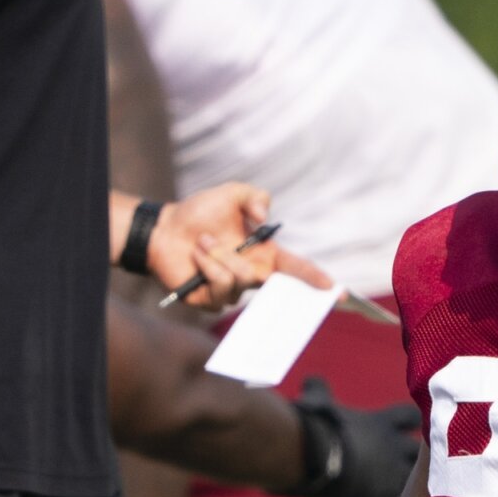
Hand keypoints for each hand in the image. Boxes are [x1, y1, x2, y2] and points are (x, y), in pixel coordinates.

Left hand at [149, 182, 331, 310]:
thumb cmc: (198, 214)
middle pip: (274, 284)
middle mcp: (253, 276)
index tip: (334, 290)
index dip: (315, 279)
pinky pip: (220, 285)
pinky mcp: (213, 302)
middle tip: (243, 249)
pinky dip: (206, 264)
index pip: (296, 270)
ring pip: (241, 278)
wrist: (163, 230)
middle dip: (259, 271)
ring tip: (203, 241)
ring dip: (219, 254)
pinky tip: (195, 254)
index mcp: (264, 255)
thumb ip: (254, 197)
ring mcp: (234, 292)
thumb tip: (265, 220)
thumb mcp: (230, 194)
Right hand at [291, 379, 422, 496]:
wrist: (314, 455)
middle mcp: (394, 446)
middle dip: (423, 457)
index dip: (412, 422)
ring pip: (421, 478)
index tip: (410, 426)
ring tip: (409, 489)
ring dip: (416, 483)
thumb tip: (311, 380)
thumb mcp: (316, 401)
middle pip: (425, 451)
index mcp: (381, 423)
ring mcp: (393, 471)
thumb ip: (318, 391)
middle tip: (412, 463)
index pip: (411, 417)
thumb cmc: (314, 424)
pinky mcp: (384, 494)